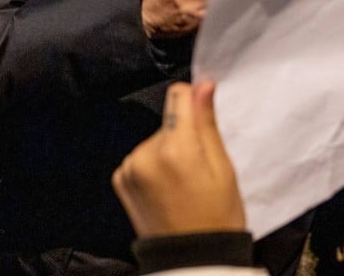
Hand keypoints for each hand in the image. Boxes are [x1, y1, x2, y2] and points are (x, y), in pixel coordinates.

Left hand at [113, 81, 245, 237]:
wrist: (192, 260)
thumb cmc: (216, 218)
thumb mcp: (223, 169)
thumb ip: (207, 124)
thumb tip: (203, 85)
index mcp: (174, 148)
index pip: (178, 96)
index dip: (194, 101)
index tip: (203, 118)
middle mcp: (145, 154)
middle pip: (168, 121)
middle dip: (183, 136)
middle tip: (199, 169)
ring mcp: (129, 168)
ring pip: (154, 140)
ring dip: (166, 153)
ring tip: (183, 184)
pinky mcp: (121, 180)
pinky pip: (140, 158)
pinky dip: (152, 167)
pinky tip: (166, 190)